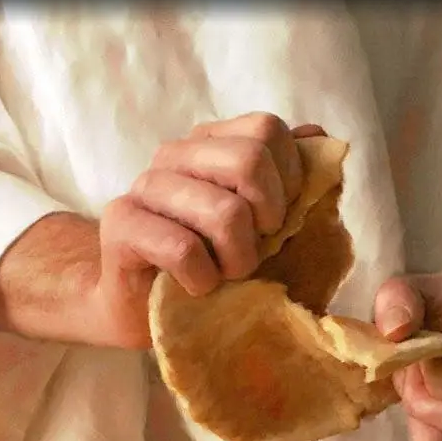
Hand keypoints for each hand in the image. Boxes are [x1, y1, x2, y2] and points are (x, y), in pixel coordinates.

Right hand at [94, 112, 324, 347]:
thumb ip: (298, 184)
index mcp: (214, 144)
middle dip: (267, 221)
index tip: (277, 223)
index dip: (289, 182)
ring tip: (226, 276)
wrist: (151, 310)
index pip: (268, 130)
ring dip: (238, 260)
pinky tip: (197, 287)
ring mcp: (146, 185)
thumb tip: (320, 136)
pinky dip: (203, 279)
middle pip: (249, 161)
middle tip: (255, 252)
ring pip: (223, 212)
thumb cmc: (221, 269)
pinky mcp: (121, 223)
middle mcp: (177, 154)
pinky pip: (183, 249)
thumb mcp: (273, 230)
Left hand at [373, 273, 441, 440]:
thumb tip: (397, 331)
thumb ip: (396, 301)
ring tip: (428, 390)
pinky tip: (436, 411)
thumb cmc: (433, 307)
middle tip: (413, 378)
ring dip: (427, 423)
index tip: (421, 359)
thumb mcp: (405, 290)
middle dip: (424, 405)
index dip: (440, 382)